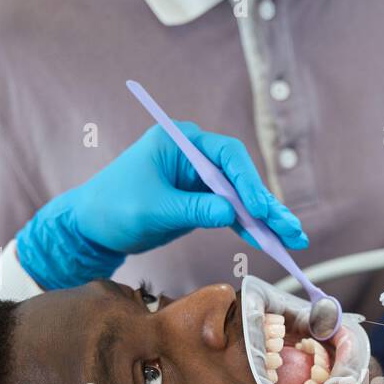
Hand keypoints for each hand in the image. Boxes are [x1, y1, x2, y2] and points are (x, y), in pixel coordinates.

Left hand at [16, 122, 306, 288]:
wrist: (91, 226)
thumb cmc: (113, 208)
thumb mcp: (153, 210)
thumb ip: (193, 209)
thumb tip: (230, 212)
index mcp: (180, 142)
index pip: (226, 156)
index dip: (248, 183)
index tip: (260, 209)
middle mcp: (195, 155)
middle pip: (241, 177)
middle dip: (266, 204)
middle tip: (290, 229)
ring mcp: (200, 178)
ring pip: (241, 197)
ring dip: (266, 219)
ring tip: (292, 239)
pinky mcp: (201, 201)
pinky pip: (232, 213)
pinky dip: (250, 227)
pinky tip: (270, 241)